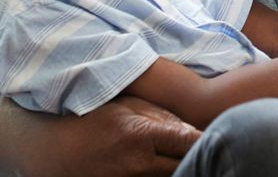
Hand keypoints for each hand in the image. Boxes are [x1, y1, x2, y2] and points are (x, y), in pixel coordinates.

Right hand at [20, 95, 200, 176]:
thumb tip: (194, 126)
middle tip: (218, 146)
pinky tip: (170, 166)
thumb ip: (161, 116)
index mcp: (140, 136)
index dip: (210, 139)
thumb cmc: (89, 122)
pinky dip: (166, 175)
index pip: (190, 141)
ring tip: (196, 157)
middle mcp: (137, 166)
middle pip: (186, 165)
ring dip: (184, 167)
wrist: (49, 152)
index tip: (228, 133)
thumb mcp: (124, 107)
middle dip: (201, 157)